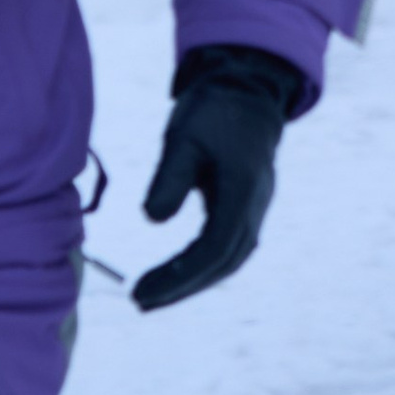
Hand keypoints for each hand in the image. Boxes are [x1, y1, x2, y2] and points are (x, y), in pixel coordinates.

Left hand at [133, 45, 301, 311]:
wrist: (246, 91)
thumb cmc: (213, 110)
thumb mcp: (183, 136)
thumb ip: (170, 177)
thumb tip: (152, 219)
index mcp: (242, 191)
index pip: (212, 248)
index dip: (178, 275)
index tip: (142, 289)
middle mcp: (254, 208)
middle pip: (222, 263)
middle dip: (182, 288)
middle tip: (140, 302)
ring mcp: (254, 210)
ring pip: (227, 260)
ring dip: (192, 282)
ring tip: (152, 297)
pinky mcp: (245, 209)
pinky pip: (226, 247)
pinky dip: (201, 266)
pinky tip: (176, 276)